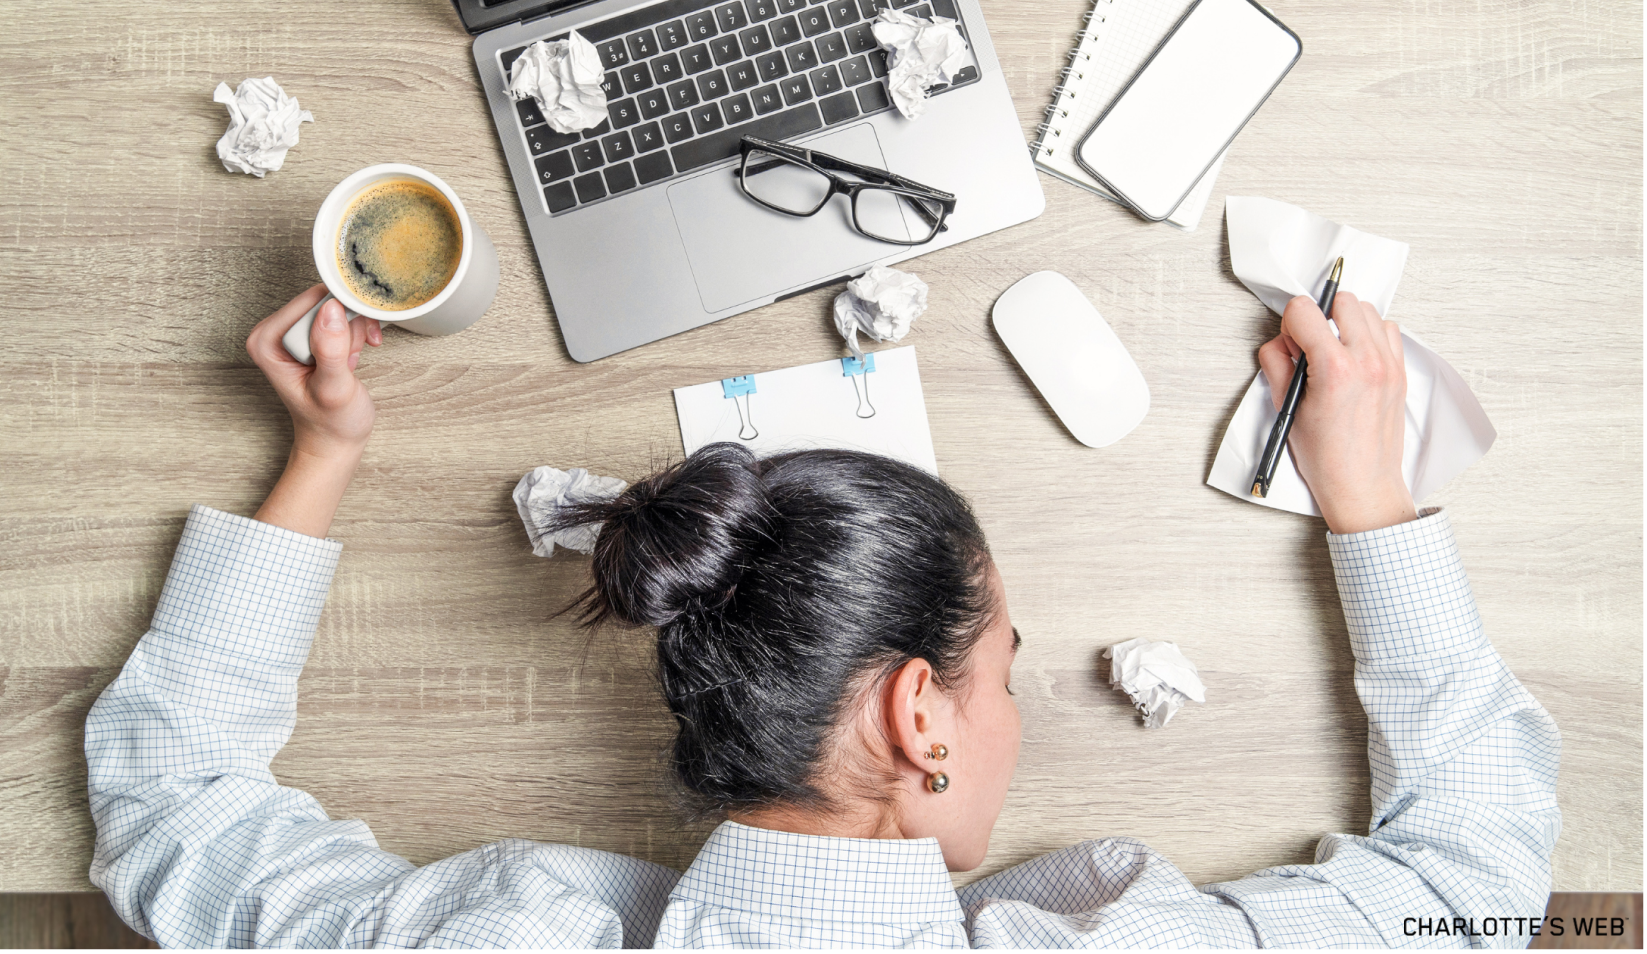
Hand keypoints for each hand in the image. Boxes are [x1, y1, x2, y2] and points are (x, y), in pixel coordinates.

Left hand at [246, 285, 382, 459]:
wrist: (335, 439)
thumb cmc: (330, 423)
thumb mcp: (333, 390)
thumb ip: (330, 351)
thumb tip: (331, 311)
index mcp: (266, 341)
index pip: (310, 301)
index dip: (338, 315)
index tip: (351, 340)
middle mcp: (276, 332)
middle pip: (324, 300)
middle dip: (347, 325)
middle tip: (348, 357)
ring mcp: (294, 332)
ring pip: (336, 306)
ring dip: (354, 330)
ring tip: (350, 361)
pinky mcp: (311, 335)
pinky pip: (341, 315)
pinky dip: (357, 332)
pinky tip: (355, 354)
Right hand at [1258, 292, 1416, 534]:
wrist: (1363, 485)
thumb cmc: (1327, 458)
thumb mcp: (1287, 409)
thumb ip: (1278, 365)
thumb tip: (1280, 344)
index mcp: (1335, 370)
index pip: (1305, 310)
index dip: (1290, 323)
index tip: (1290, 343)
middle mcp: (1367, 362)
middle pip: (1341, 301)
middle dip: (1319, 315)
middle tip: (1310, 344)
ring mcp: (1389, 365)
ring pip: (1367, 310)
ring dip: (1345, 322)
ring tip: (1333, 350)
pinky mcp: (1400, 372)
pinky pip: (1387, 330)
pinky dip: (1368, 334)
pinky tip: (1354, 356)